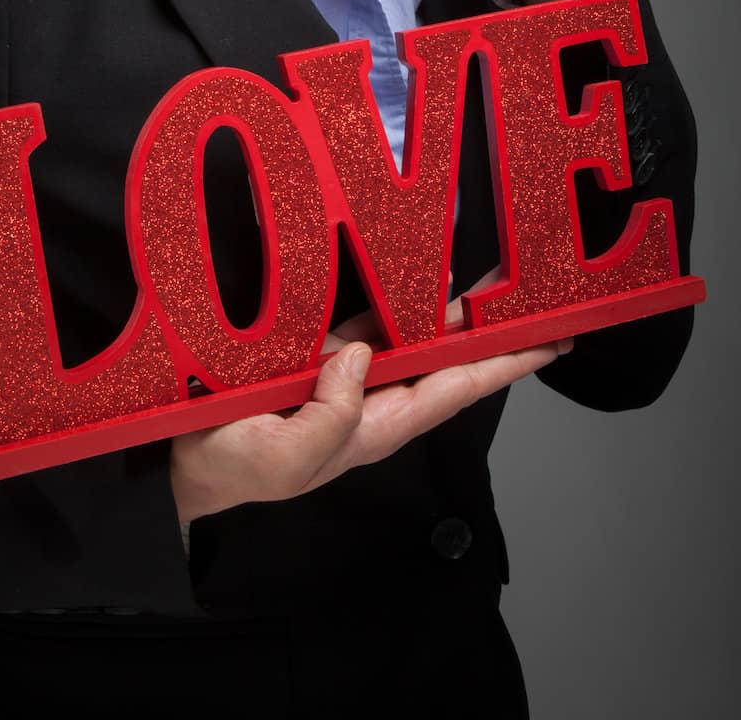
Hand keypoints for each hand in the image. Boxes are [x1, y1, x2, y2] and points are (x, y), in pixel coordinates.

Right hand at [170, 270, 569, 524]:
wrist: (188, 463)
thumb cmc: (237, 468)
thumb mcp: (286, 458)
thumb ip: (331, 416)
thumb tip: (363, 355)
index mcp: (377, 426)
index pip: (456, 388)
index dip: (505, 363)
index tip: (553, 341)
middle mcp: (374, 395)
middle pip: (447, 356)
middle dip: (493, 328)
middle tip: (539, 292)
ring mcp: (347, 371)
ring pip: (412, 331)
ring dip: (450, 306)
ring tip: (494, 278)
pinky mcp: (317, 349)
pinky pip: (368, 318)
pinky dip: (395, 293)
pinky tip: (417, 271)